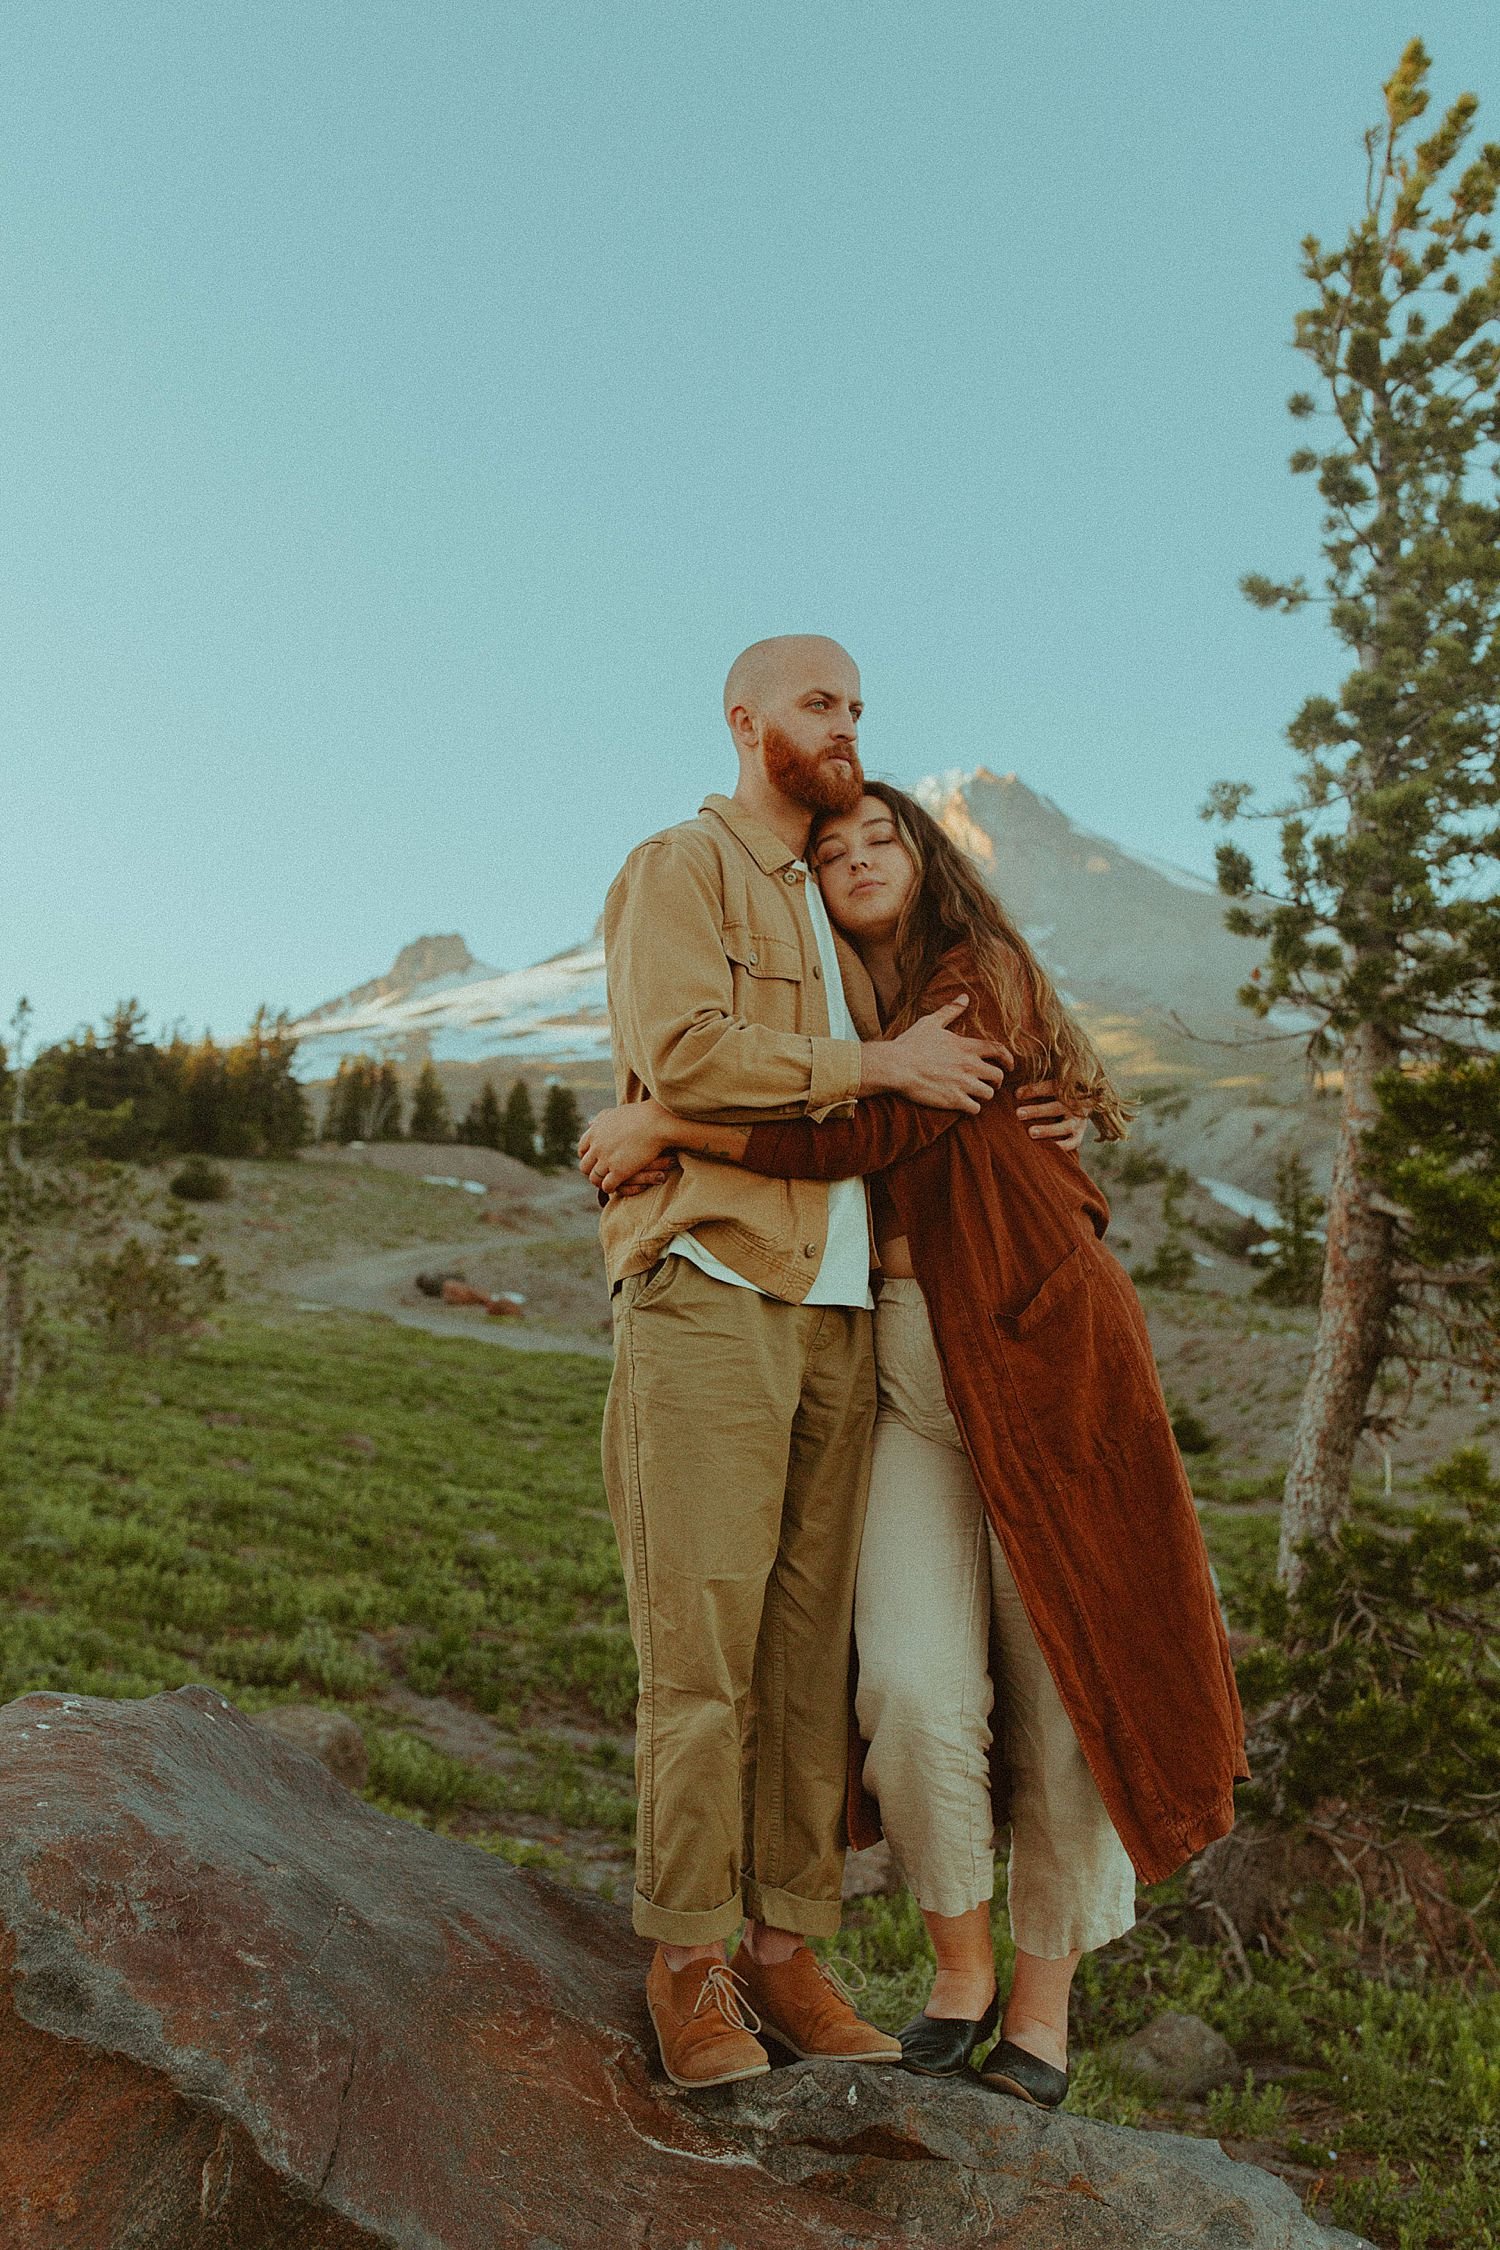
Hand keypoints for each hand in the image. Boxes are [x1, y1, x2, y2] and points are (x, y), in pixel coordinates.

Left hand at [579, 1099, 677, 1194]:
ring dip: (600, 1182)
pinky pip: (607, 1186)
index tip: (595, 1160)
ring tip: (608, 1183)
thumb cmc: (641, 1115)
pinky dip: (610, 1188)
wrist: (656, 1121)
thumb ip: (601, 1118)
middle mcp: (596, 1147)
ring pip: (594, 1178)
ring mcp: (606, 1160)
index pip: (582, 1150)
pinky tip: (617, 1186)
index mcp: (594, 1132)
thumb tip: (589, 1123)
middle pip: (584, 1167)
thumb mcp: (614, 1113)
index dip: (588, 1157)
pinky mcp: (619, 1171)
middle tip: (601, 1174)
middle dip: (592, 1171)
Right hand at [866, 998, 1011, 1112]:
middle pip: (998, 1076)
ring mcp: (963, 1084)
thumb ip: (951, 1010)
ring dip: (984, 1095)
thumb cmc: (911, 1044)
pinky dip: (972, 1108)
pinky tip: (965, 1105)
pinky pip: (975, 1109)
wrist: (896, 1066)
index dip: (1008, 1059)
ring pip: (988, 1094)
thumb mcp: (931, 1022)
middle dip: (997, 1080)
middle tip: (990, 1083)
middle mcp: (969, 1065)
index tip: (1010, 1066)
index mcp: (966, 1046)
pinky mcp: (954, 1100)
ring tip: (976, 1095)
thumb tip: (964, 997)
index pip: (998, 1051)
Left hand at [1016, 1081, 1088, 1152]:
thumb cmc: (1059, 1097)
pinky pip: (1071, 1143)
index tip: (1017, 1094)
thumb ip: (1037, 1089)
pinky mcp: (1078, 1136)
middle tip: (1018, 1114)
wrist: (1085, 1105)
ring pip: (1063, 1127)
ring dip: (1047, 1130)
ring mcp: (1077, 1122)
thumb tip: (1017, 1093)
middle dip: (1036, 1111)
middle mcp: (1073, 1106)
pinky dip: (1061, 1146)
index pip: (1050, 1088)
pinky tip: (1047, 1147)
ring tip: (1031, 1132)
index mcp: (1066, 1090)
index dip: (1034, 1091)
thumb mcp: (1053, 1088)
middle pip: (1055, 1108)